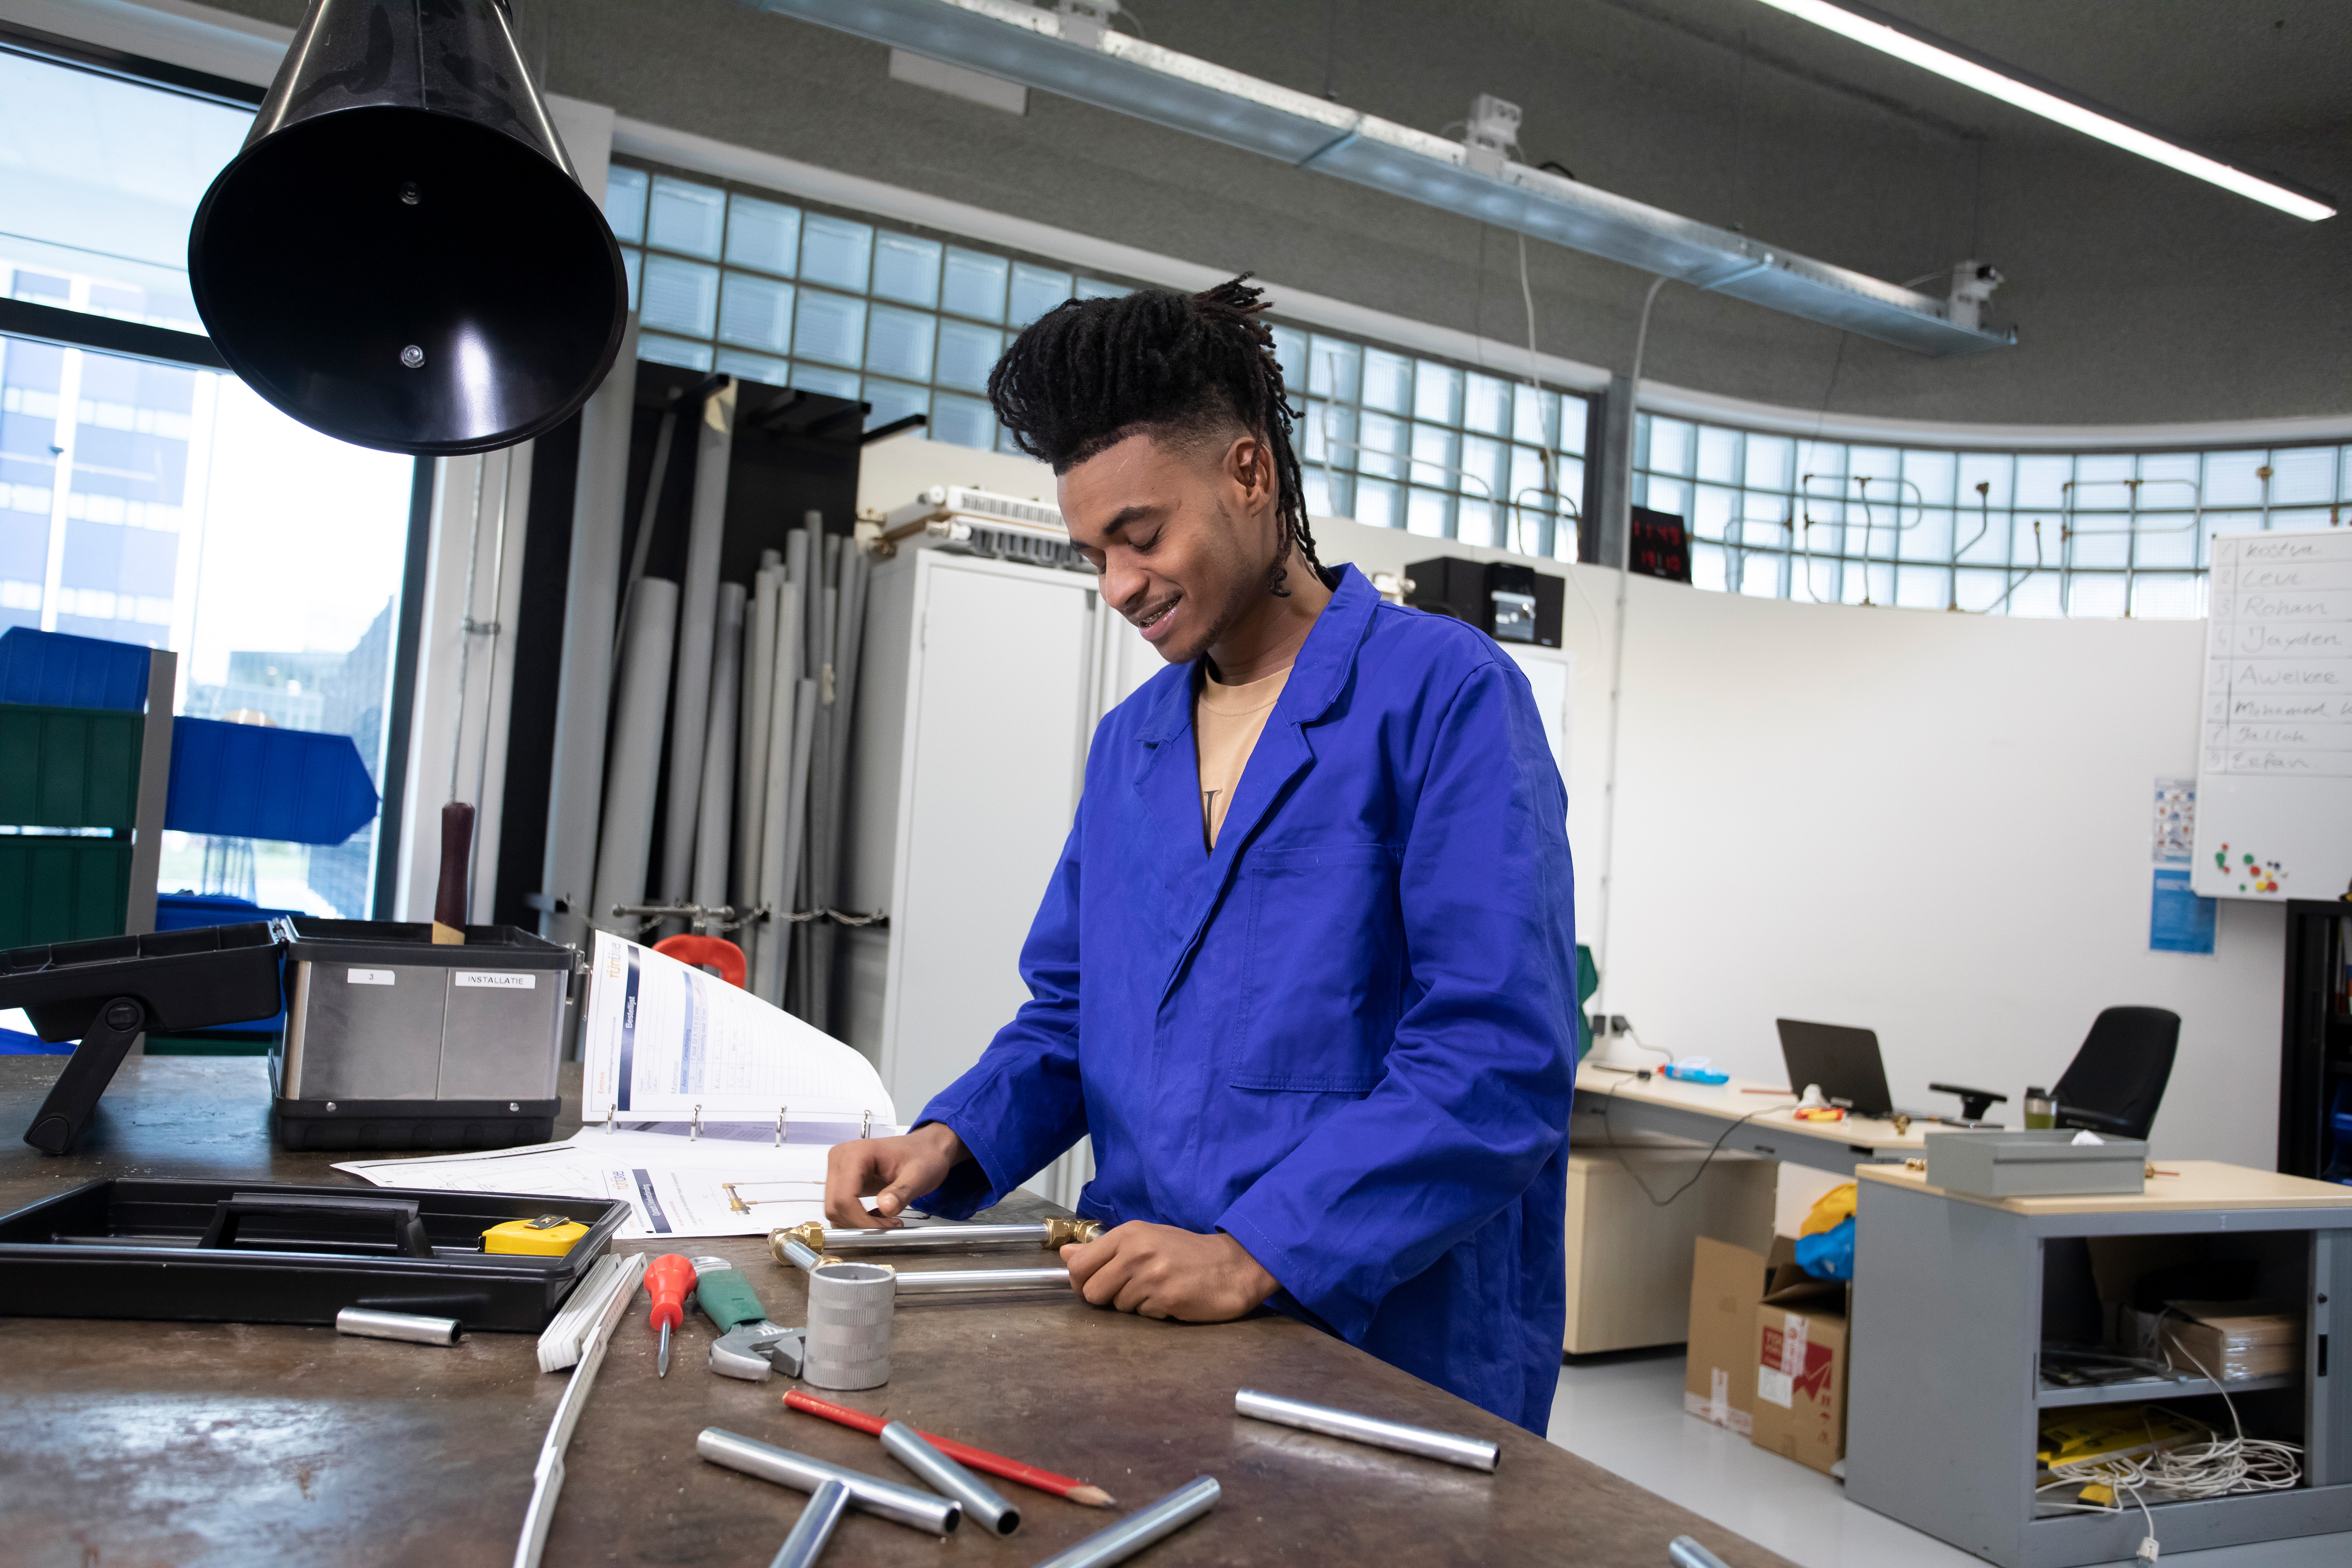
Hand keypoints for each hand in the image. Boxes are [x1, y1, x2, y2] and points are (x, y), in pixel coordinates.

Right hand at [824, 1122, 968, 1227]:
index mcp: (855, 1153)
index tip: (886, 1228)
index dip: (861, 1220)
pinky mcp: (842, 1180)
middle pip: (835, 1206)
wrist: (926, 1148)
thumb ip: (902, 1192)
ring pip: (835, 1210)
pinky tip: (878, 1217)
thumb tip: (885, 1208)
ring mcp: (838, 1169)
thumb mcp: (919, 1175)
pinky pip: (840, 1207)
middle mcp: (840, 1159)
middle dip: (860, 1224)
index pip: (844, 1198)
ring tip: (887, 1222)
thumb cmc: (924, 1156)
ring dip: (858, 1223)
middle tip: (889, 1227)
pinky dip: (855, 1219)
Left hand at [1060, 1222, 1278, 1321]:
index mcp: (1128, 1234)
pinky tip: (1171, 1299)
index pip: (1079, 1266)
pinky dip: (1154, 1312)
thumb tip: (1066, 1254)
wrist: (1234, 1264)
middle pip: (1091, 1292)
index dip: (1080, 1282)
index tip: (1094, 1285)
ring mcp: (1151, 1277)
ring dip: (1134, 1305)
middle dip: (1106, 1298)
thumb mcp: (1145, 1239)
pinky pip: (1142, 1316)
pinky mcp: (1166, 1299)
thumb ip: (1104, 1249)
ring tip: (1157, 1291)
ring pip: (1117, 1307)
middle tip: (1129, 1291)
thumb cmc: (1187, 1252)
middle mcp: (1136, 1253)